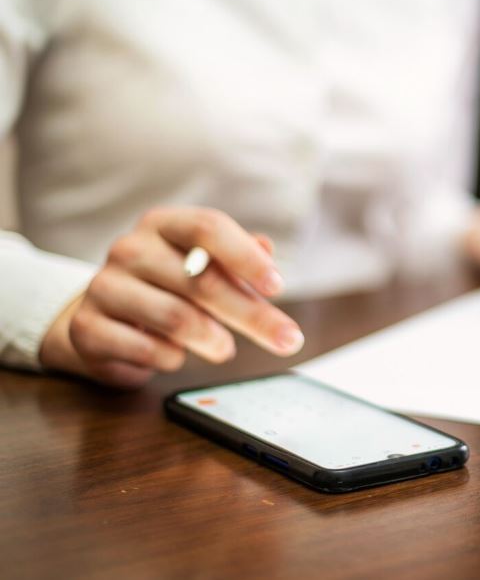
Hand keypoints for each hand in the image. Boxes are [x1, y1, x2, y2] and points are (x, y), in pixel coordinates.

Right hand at [38, 207, 304, 388]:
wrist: (104, 320)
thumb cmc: (169, 288)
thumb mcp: (205, 266)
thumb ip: (239, 258)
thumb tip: (267, 248)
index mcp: (164, 224)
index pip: (208, 227)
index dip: (246, 257)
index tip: (278, 287)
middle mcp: (129, 248)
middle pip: (200, 281)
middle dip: (252, 315)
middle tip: (288, 340)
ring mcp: (103, 286)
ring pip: (176, 317)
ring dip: (213, 340)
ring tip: (224, 349)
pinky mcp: (87, 327)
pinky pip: (146, 349)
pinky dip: (172, 358)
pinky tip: (176, 355)